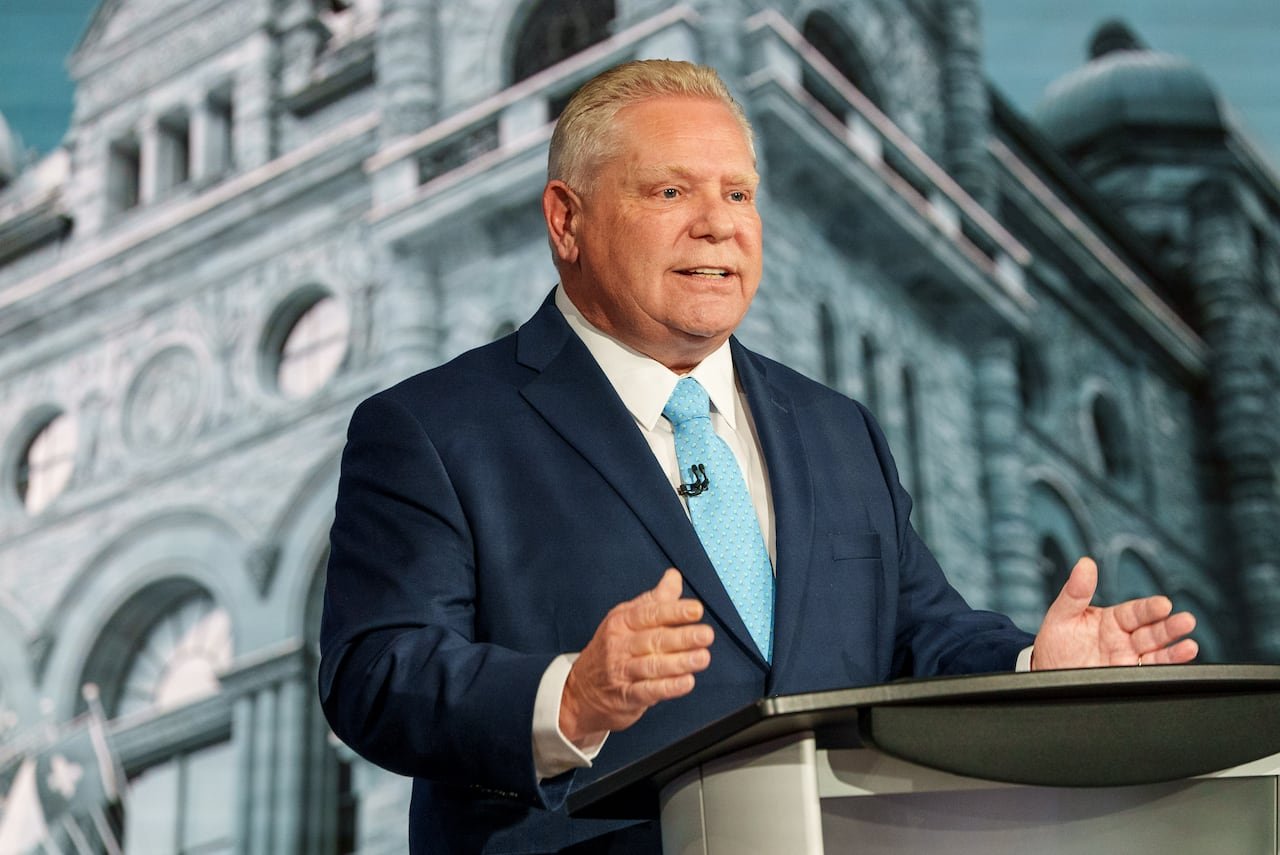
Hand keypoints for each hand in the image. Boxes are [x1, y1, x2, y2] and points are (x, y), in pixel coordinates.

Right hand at [559, 568, 712, 747]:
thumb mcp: (626, 619)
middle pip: (654, 639)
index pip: (650, 613)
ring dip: (680, 662)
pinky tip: (687, 682)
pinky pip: (649, 691)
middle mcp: (620, 645)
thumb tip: (674, 576)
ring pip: (653, 665)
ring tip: (702, 658)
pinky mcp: (626, 696)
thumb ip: (655, 600)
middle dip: (682, 637)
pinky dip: (669, 687)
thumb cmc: (612, 649)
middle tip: (706, 635)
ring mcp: (621, 671)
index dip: (674, 611)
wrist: (581, 690)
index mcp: (621, 622)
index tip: (696, 610)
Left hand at [1032, 556, 1197, 669]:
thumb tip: (1085, 563)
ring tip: (1190, 646)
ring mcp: (1127, 660)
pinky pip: (1150, 673)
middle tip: (1186, 621)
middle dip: (1170, 627)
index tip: (1163, 604)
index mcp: (1111, 620)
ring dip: (1174, 650)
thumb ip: (1076, 592)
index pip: (1135, 612)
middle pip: (1152, 632)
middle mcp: (1124, 639)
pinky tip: (1178, 664)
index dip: (1149, 608)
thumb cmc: (1055, 643)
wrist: (1047, 672)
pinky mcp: (1127, 678)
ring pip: (1156, 653)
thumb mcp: (1061, 615)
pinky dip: (1166, 670)